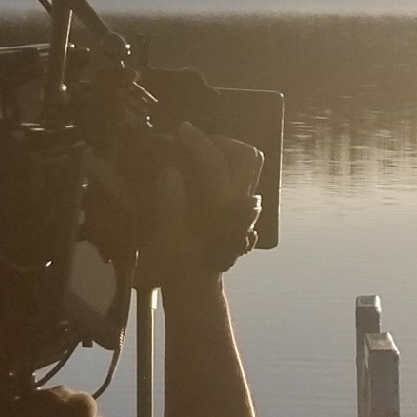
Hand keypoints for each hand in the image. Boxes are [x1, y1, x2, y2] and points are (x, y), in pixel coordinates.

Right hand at [138, 122, 264, 289]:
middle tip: (195, 140)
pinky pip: (242, 175)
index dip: (198, 142)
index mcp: (221, 208)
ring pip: (250, 164)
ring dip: (228, 150)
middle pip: (247, 157)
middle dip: (221, 142)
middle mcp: (238, 204)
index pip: (216, 164)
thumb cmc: (178, 265)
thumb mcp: (166, 239)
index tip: (182, 130)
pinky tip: (204, 167)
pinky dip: (227, 163)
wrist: (195, 286)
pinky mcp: (239, 208)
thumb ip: (169, 205)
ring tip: (201, 150)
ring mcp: (242, 205)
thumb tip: (169, 172)